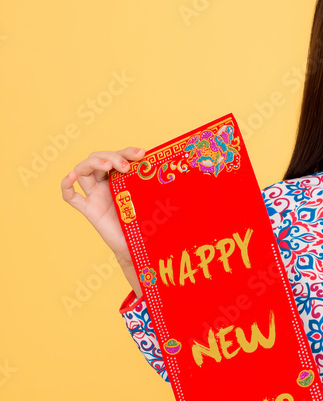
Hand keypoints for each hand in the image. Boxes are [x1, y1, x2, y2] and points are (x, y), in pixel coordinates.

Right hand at [61, 147, 145, 294]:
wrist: (140, 249)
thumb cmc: (148, 224)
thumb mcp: (154, 200)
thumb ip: (158, 186)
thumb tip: (180, 171)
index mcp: (120, 178)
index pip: (117, 155)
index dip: (126, 151)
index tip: (142, 153)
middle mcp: (105, 185)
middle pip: (98, 158)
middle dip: (111, 155)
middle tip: (126, 166)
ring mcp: (95, 196)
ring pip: (82, 170)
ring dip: (93, 162)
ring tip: (108, 166)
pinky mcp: (90, 210)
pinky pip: (70, 197)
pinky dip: (66, 185)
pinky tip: (70, 177)